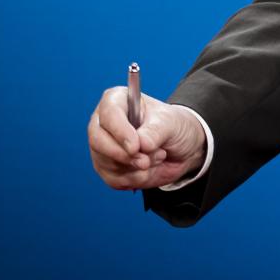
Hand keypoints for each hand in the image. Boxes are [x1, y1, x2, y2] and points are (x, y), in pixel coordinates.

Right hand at [88, 87, 206, 189]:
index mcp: (118, 100)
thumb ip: (156, 131)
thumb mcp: (171, 123)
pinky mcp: (107, 167)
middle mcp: (104, 122)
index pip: (109, 113)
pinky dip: (134, 179)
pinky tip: (148, 169)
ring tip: (157, 157)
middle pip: (98, 140)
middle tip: (145, 161)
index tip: (135, 146)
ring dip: (135, 167)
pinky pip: (112, 179)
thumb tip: (141, 143)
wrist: (181, 148)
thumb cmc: (173, 126)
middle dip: (124, 155)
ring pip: (105, 162)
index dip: (120, 131)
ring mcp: (103, 146)